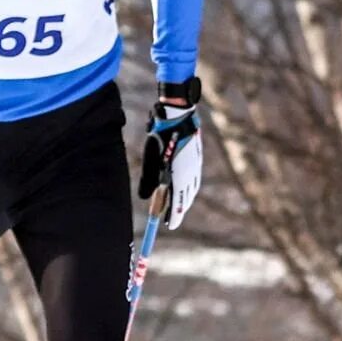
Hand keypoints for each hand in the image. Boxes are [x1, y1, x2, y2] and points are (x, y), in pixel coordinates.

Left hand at [138, 78, 203, 230]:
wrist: (180, 114)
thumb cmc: (161, 135)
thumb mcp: (150, 157)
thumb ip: (147, 179)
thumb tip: (144, 197)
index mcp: (180, 176)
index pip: (177, 204)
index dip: (173, 217)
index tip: (168, 226)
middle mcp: (191, 173)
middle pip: (186, 199)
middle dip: (178, 210)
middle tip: (170, 218)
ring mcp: (196, 166)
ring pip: (191, 189)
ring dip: (184, 199)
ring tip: (176, 206)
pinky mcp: (197, 158)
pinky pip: (194, 179)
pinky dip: (188, 187)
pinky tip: (183, 187)